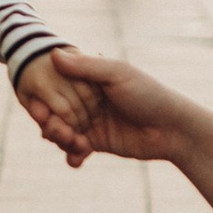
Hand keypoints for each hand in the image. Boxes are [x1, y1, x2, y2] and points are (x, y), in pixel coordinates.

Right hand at [21, 45, 208, 168]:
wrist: (174, 130)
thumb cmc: (149, 95)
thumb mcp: (118, 74)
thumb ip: (86, 66)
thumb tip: (52, 54)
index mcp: (90, 78)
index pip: (57, 85)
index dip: (46, 98)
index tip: (39, 108)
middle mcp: (87, 99)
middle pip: (56, 110)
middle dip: (51, 123)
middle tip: (55, 130)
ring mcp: (91, 121)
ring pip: (62, 131)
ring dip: (61, 140)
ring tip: (73, 144)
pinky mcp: (98, 143)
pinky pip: (75, 150)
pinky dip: (72, 156)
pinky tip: (77, 159)